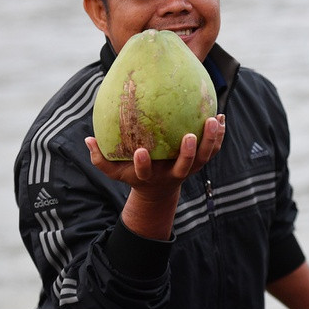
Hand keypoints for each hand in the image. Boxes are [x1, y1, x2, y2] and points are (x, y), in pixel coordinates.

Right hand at [85, 114, 224, 194]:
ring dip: (210, 141)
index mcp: (150, 177)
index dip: (143, 164)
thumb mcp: (115, 171)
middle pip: (184, 166)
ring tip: (212, 120)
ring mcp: (188, 169)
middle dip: (187, 153)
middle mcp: (172, 174)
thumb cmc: (133, 175)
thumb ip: (100, 158)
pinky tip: (220, 117)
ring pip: (203, 158)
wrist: (158, 192)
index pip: (145, 172)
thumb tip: (88, 139)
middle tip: (189, 135)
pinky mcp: (199, 163)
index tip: (140, 152)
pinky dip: (218, 136)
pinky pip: (213, 150)